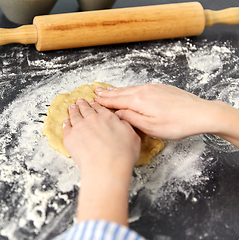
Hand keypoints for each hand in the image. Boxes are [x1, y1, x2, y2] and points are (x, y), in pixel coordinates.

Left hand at [63, 98, 139, 172]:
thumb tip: (120, 120)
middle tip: (80, 101)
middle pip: (86, 109)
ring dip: (73, 110)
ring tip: (72, 107)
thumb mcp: (133, 136)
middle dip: (83, 104)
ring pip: (74, 115)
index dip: (95, 105)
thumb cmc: (122, 155)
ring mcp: (79, 126)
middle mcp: (92, 119)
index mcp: (108, 117)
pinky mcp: (69, 137)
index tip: (93, 103)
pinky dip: (66, 123)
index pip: (99, 108)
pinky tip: (66, 122)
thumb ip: (125, 125)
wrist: (106, 166)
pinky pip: (66, 127)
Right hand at [95, 84, 220, 139]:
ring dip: (117, 90)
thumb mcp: (151, 128)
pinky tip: (129, 91)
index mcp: (139, 101)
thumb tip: (118, 113)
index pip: (116, 101)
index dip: (104, 101)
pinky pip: (139, 87)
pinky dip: (129, 89)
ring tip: (107, 90)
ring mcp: (153, 88)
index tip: (93, 100)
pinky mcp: (161, 88)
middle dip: (107, 93)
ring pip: (130, 88)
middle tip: (95, 92)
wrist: (201, 113)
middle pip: (121, 92)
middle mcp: (144, 91)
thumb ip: (131, 119)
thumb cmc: (177, 124)